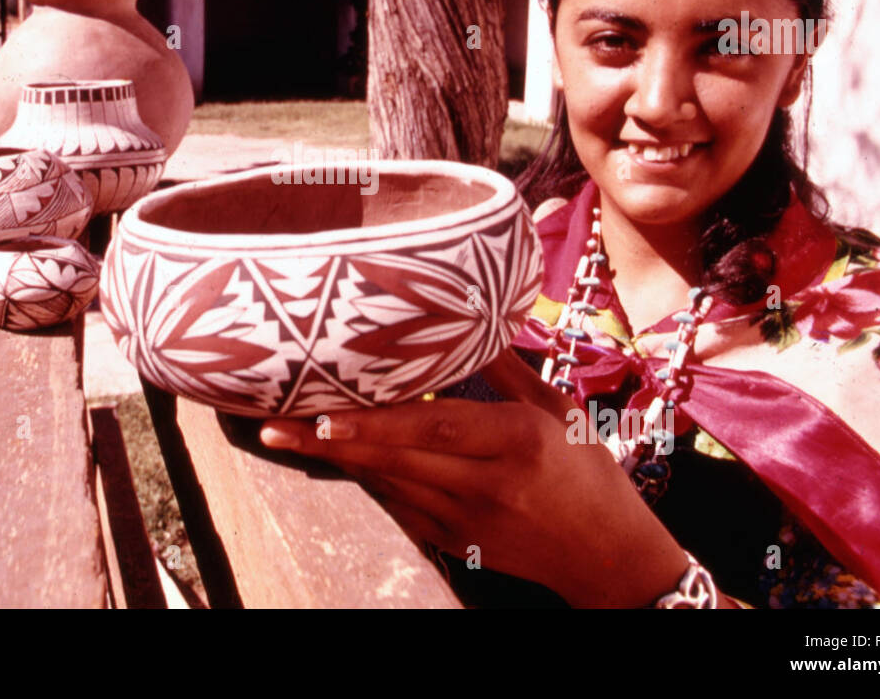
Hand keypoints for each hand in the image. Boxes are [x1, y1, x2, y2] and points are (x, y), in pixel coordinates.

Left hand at [259, 349, 689, 606]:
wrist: (608, 557)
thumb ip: (507, 370)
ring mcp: (467, 520)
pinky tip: (334, 455)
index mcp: (518, 441)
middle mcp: (487, 483)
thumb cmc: (590, 473)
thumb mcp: (560, 410)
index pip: (434, 427)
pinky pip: (399, 504)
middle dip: (327, 441)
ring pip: (387, 483)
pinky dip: (367, 476)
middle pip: (395, 458)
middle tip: (271, 423)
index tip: (324, 410)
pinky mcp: (456, 542)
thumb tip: (468, 322)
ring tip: (283, 434)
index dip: (376, 420)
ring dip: (335, 458)